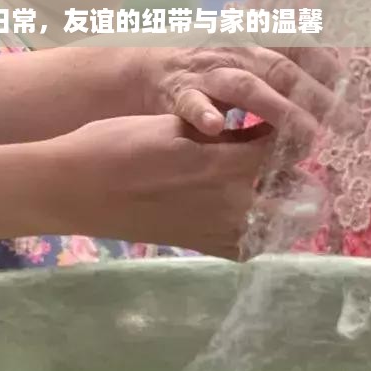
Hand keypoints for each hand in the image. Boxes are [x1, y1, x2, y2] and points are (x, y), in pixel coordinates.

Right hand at [45, 114, 274, 257]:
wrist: (76, 188)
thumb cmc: (117, 145)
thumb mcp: (173, 126)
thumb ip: (222, 132)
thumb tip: (260, 131)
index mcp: (225, 165)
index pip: (285, 148)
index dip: (290, 132)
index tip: (286, 122)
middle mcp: (233, 205)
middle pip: (294, 191)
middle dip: (294, 172)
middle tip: (280, 153)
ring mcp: (221, 233)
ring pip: (279, 221)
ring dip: (281, 201)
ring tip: (267, 180)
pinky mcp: (207, 248)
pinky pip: (252, 242)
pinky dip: (259, 226)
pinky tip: (244, 206)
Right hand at [135, 45, 344, 137]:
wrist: (145, 67)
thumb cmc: (208, 64)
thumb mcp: (247, 50)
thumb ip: (285, 54)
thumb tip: (339, 64)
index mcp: (255, 36)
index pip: (300, 46)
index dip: (329, 67)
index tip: (354, 90)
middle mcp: (234, 50)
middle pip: (282, 69)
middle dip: (319, 98)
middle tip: (350, 126)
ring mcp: (206, 71)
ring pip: (245, 86)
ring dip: (278, 110)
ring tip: (307, 136)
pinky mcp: (177, 93)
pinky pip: (190, 103)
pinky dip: (203, 113)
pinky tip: (216, 127)